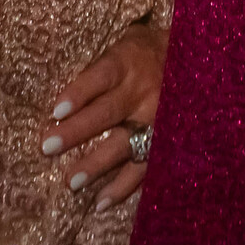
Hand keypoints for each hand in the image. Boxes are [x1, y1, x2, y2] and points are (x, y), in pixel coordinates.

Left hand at [40, 22, 165, 211]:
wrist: (197, 61)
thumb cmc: (145, 51)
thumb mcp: (124, 42)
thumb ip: (98, 64)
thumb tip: (56, 84)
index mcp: (128, 63)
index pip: (100, 77)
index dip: (78, 93)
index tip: (55, 111)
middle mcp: (142, 93)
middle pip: (106, 113)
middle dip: (76, 132)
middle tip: (47, 147)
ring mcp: (156, 120)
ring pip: (124, 145)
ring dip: (96, 165)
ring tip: (70, 182)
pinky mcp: (166, 143)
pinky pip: (144, 168)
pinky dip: (122, 187)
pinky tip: (100, 202)